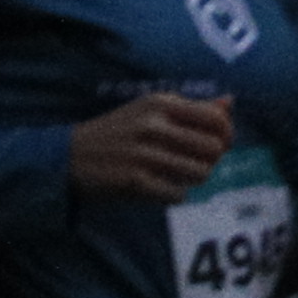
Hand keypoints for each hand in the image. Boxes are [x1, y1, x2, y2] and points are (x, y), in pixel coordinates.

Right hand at [62, 90, 232, 201]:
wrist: (68, 156)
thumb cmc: (116, 132)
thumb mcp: (149, 110)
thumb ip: (191, 108)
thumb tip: (230, 103)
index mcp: (160, 103)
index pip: (217, 120)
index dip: (225, 136)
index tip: (215, 144)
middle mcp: (153, 125)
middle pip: (214, 150)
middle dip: (209, 161)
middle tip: (191, 164)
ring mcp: (143, 154)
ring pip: (200, 173)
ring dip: (192, 179)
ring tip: (174, 175)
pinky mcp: (134, 181)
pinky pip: (178, 194)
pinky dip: (172, 194)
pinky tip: (157, 187)